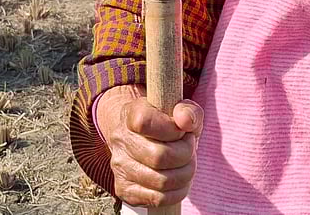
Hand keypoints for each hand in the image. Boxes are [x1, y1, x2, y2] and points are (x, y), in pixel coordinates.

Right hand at [98, 86, 202, 206]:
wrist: (144, 139)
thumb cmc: (167, 124)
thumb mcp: (180, 111)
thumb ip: (188, 110)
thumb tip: (186, 121)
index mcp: (131, 114)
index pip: (145, 122)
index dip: (171, 129)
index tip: (181, 131)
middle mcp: (120, 140)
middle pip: (159, 156)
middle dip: (185, 155)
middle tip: (189, 149)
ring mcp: (120, 167)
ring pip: (162, 181)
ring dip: (185, 174)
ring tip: (186, 164)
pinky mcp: (124, 190)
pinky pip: (158, 199)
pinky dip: (177, 191)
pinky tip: (178, 179)